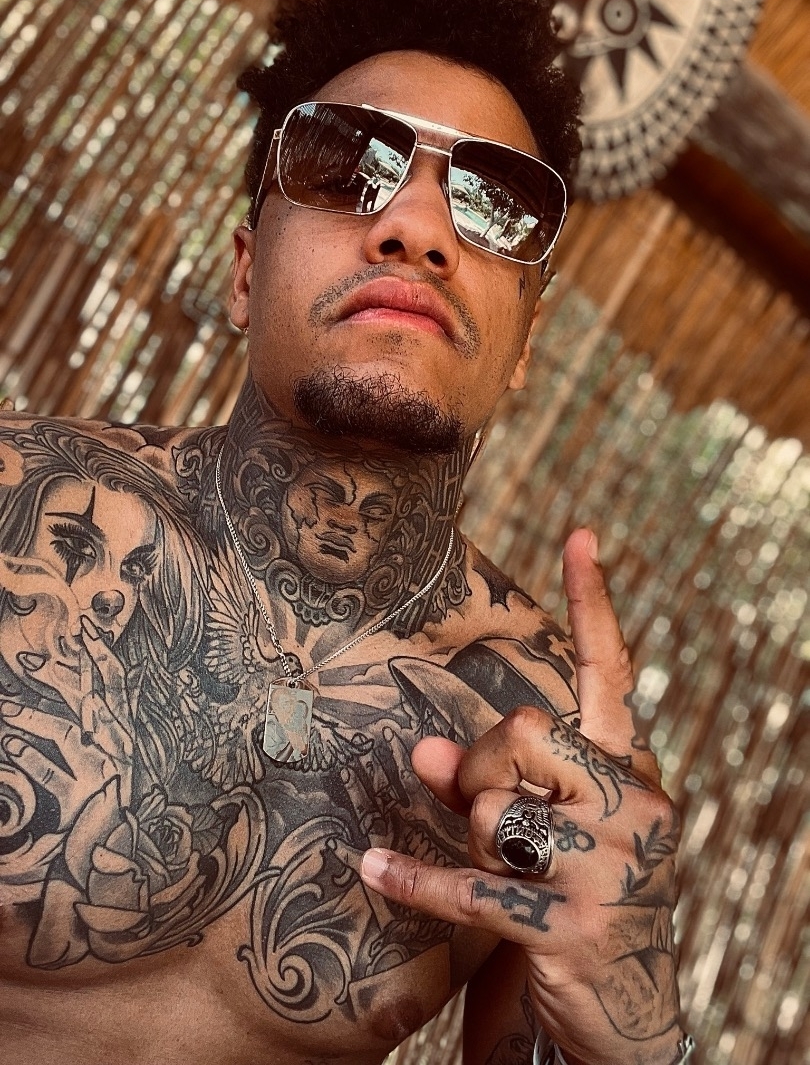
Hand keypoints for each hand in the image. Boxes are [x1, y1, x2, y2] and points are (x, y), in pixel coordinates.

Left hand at [0, 616, 133, 825]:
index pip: (116, 682)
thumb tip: (134, 671)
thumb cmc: (111, 791)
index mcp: (125, 731)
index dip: (101, 653)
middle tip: (41, 652)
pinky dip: (33, 762)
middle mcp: (119, 748)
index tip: (84, 626)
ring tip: (4, 708)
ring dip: (35, 720)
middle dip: (73, 672)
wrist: (116, 844)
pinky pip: (55, 777)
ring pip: (69, 737)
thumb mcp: (121, 748)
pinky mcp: (86, 800)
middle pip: (98, 699)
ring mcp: (104, 773)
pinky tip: (10, 748)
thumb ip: (123, 710)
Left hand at [360, 529, 683, 1064]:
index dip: (594, 603)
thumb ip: (487, 782)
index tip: (581, 533)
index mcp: (629, 773)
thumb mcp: (535, 835)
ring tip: (495, 869)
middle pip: (524, 730)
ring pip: (495, 810)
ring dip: (469, 838)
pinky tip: (373, 869)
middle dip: (479, 762)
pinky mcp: (574, 930)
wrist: (618, 1022)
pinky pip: (475, 886)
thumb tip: (423, 745)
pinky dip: (418, 879)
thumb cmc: (567, 906)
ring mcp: (611, 870)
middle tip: (473, 800)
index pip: (613, 674)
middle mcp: (634, 808)